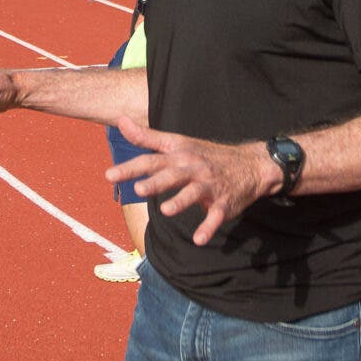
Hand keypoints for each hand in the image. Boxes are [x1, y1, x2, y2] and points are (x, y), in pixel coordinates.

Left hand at [107, 116, 280, 245]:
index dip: (130, 167)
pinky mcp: (223, 202)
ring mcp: (209, 185)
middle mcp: (193, 168)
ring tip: (166, 210)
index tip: (109, 175)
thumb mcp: (177, 143)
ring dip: (181, 201)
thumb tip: (120, 120)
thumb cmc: (205, 155)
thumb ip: (147, 137)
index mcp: (179, 155)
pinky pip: (216, 216)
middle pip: (171, 174)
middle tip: (137, 189)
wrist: (250, 165)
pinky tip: (198, 239)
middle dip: (155, 182)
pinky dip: (208, 227)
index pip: (151, 160)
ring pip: (194, 193)